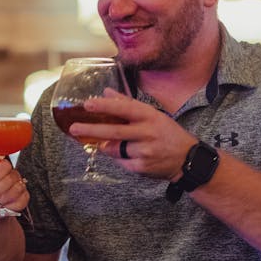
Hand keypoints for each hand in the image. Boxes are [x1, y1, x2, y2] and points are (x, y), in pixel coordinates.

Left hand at [0, 157, 28, 217]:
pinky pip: (21, 200)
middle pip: (10, 178)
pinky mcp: (24, 198)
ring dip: (2, 199)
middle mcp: (12, 176)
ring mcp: (20, 186)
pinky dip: (10, 206)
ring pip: (16, 189)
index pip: (4, 165)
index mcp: (0, 170)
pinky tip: (3, 208)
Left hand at [71, 88, 196, 180]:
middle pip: (114, 132)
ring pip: (115, 149)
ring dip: (105, 146)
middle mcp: (148, 133)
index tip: (87, 104)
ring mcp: (145, 151)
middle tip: (73, 128)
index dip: (105, 106)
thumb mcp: (152, 114)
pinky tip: (128, 155)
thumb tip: (106, 92)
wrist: (187, 159)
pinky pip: (121, 162)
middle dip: (91, 130)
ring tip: (103, 143)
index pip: (124, 109)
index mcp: (150, 116)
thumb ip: (128, 104)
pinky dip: (119, 158)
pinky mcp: (142, 167)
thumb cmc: (167, 133)